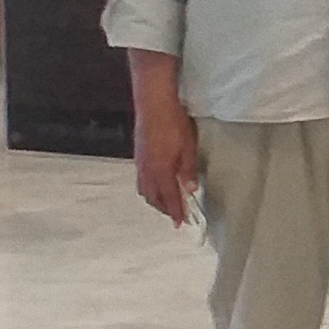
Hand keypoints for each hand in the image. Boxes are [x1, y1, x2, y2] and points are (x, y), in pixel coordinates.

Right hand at [132, 95, 201, 223]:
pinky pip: (141, 179)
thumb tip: (191, 189)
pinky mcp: (138, 155)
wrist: (154, 105)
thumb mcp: (188, 149)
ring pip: (144, 189)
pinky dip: (148, 187)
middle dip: (164, 208)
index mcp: (161, 172)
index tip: (180, 223)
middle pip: (153, 197)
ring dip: (154, 199)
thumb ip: (188, 171)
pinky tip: (154, 184)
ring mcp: (140, 163)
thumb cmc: (173, 125)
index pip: (170, 198)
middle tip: (174, 214)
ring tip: (164, 202)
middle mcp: (147, 171)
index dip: (176, 212)